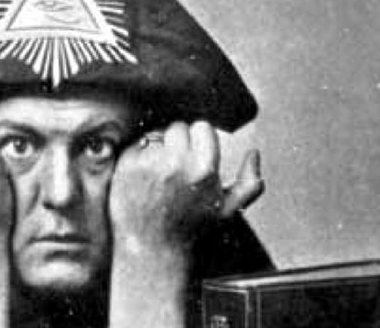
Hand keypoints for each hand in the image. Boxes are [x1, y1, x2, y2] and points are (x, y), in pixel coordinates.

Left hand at [109, 121, 263, 252]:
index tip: (195, 155)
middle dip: (177, 142)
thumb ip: (249, 183)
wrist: (152, 251)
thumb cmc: (191, 231)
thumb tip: (254, 152)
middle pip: (177, 127)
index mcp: (202, 169)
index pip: (201, 127)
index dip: (199, 140)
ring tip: (158, 177)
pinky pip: (135, 147)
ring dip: (157, 149)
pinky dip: (138, 157)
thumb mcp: (229, 212)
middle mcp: (175, 162)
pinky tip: (142, 180)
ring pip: (155, 136)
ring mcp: (148, 163)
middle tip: (175, 167)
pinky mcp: (125, 166)